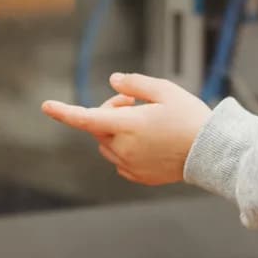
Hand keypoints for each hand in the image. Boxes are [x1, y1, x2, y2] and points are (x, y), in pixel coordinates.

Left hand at [42, 73, 212, 186]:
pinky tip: (149, 141)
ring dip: (115, 130)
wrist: (211, 152)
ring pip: (107, 144)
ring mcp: (130, 165)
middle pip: (98, 127)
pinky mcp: (138, 176)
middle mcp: (124, 148)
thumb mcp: (166, 90)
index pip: (86, 118)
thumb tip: (113, 81)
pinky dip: (126, 148)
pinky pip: (120, 160)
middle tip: (133, 102)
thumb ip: (135, 84)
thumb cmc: (190, 118)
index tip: (46, 106)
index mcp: (128, 125)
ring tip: (144, 122)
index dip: (64, 111)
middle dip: (108, 111)